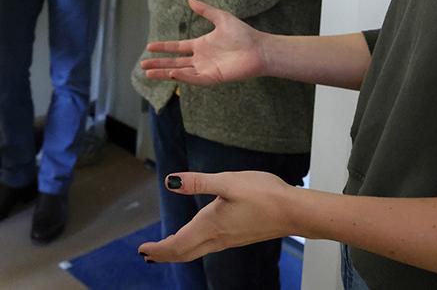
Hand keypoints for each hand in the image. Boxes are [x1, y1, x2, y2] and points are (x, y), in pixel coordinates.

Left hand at [138, 171, 292, 262]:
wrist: (294, 211)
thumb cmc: (264, 194)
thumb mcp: (227, 181)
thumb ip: (198, 182)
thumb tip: (171, 182)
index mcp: (210, 225)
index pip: (177, 244)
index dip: (158, 249)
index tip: (142, 249)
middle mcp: (217, 237)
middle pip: (184, 252)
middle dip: (164, 254)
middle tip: (147, 253)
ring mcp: (229, 239)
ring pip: (196, 251)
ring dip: (177, 251)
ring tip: (165, 247)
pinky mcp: (238, 236)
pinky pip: (208, 247)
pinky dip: (193, 246)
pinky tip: (196, 237)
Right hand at [141, 0, 265, 84]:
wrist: (258, 48)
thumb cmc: (243, 34)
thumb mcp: (221, 18)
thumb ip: (204, 10)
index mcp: (201, 45)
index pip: (177, 48)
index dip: (163, 48)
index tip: (149, 46)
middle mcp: (201, 59)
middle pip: (174, 62)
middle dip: (158, 64)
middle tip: (142, 66)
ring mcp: (206, 69)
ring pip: (180, 72)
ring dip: (165, 73)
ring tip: (148, 74)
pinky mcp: (213, 77)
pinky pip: (195, 78)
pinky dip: (183, 77)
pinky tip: (172, 73)